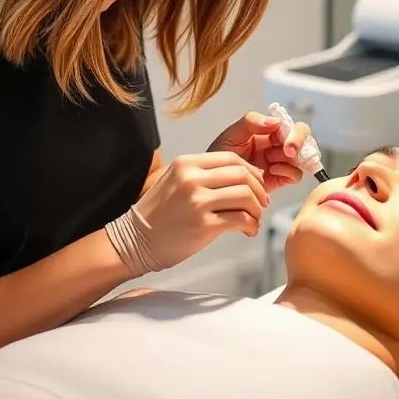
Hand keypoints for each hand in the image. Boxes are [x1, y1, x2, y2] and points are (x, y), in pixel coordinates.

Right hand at [133, 151, 269, 268]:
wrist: (136, 240)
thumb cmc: (159, 214)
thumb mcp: (175, 181)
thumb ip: (203, 174)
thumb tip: (243, 175)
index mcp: (186, 164)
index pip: (232, 158)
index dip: (251, 171)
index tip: (257, 184)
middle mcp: (192, 178)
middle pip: (242, 174)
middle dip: (259, 189)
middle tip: (262, 203)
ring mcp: (197, 201)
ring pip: (245, 196)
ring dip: (257, 209)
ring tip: (255, 219)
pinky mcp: (203, 225)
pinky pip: (241, 219)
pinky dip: (252, 225)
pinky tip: (249, 230)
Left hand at [207, 111, 311, 191]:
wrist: (213, 181)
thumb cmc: (219, 156)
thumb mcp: (232, 134)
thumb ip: (252, 122)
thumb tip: (277, 121)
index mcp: (267, 131)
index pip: (290, 126)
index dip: (293, 132)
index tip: (285, 141)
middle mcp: (276, 145)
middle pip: (303, 139)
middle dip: (298, 143)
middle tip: (288, 151)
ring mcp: (279, 162)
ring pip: (302, 157)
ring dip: (290, 159)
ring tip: (271, 164)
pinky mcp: (279, 179)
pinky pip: (295, 174)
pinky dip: (288, 172)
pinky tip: (270, 173)